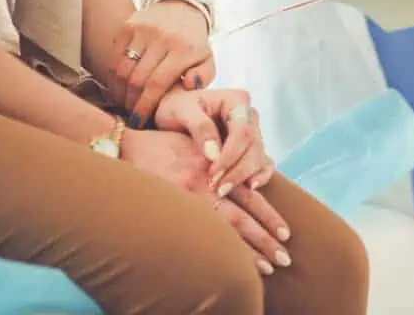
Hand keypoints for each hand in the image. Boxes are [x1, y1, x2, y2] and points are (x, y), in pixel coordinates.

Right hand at [108, 0, 214, 125]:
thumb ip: (203, 76)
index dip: (145, 106)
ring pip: (122, 69)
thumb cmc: (194, 42)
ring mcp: (143, 29)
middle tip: (132, 114)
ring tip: (125, 103)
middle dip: (132, 102)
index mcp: (183, 49)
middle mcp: (162, 37)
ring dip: (120, 92)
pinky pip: (115, 57)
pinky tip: (119, 87)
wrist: (182, 8)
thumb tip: (189, 86)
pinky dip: (114, 76)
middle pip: (137, 79)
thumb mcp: (207, 59)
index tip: (139, 121)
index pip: (157, 83)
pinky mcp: (128, 25)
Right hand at [121, 129, 290, 274]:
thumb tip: (243, 180)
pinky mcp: (173, 206)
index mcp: (217, 168)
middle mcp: (208, 184)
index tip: (286, 233)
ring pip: (228, 228)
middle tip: (285, 258)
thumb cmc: (161, 146)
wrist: (126, 147)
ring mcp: (190, 198)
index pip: (251, 196)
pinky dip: (218, 247)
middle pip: (244, 217)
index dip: (269, 216)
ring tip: (267, 267)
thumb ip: (218, 160)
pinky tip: (229, 264)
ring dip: (249, 250)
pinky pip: (201, 232)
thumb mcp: (196, 145)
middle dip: (266, 238)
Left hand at [156, 88, 274, 193]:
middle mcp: (249, 116)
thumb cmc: (175, 108)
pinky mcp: (251, 148)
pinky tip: (250, 188)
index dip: (230, 155)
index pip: (242, 131)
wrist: (174, 115)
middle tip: (217, 189)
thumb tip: (214, 154)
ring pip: (260, 157)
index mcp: (236, 101)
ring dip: (245, 176)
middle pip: (254, 146)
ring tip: (224, 191)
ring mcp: (252, 132)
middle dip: (238, 170)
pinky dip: (261, 176)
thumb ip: (199, 127)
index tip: (213, 173)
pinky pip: (264, 163)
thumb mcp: (180, 110)